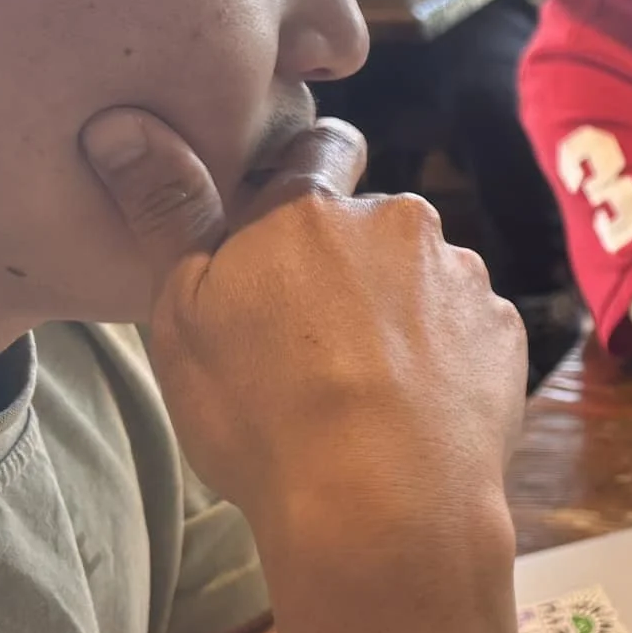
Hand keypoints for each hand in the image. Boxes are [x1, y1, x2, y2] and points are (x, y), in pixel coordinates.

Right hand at [79, 108, 526, 550]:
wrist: (384, 507)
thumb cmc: (265, 415)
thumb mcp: (182, 315)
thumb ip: (166, 213)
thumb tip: (127, 126)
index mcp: (312, 211)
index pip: (318, 148)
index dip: (305, 177)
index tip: (289, 229)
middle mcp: (399, 225)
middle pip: (373, 226)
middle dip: (350, 264)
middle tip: (313, 341)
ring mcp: (463, 278)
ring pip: (425, 279)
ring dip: (401, 314)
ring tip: (367, 389)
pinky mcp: (504, 332)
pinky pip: (469, 330)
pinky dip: (447, 358)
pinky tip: (416, 410)